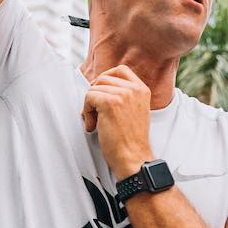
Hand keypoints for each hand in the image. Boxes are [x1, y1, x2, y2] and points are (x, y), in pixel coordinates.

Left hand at [82, 65, 153, 179]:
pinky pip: (88, 97)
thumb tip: (102, 88)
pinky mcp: (110, 103)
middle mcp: (134, 90)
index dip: (105, 79)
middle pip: (103, 78)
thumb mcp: (135, 111)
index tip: (99, 92)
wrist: (134, 158)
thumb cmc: (131, 141)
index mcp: (142, 90)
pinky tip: (93, 125)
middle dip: (95, 95)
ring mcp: (122, 95)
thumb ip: (125, 97)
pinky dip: (86, 113)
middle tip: (96, 113)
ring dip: (89, 107)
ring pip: (93, 89)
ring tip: (96, 123)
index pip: (120, 70)